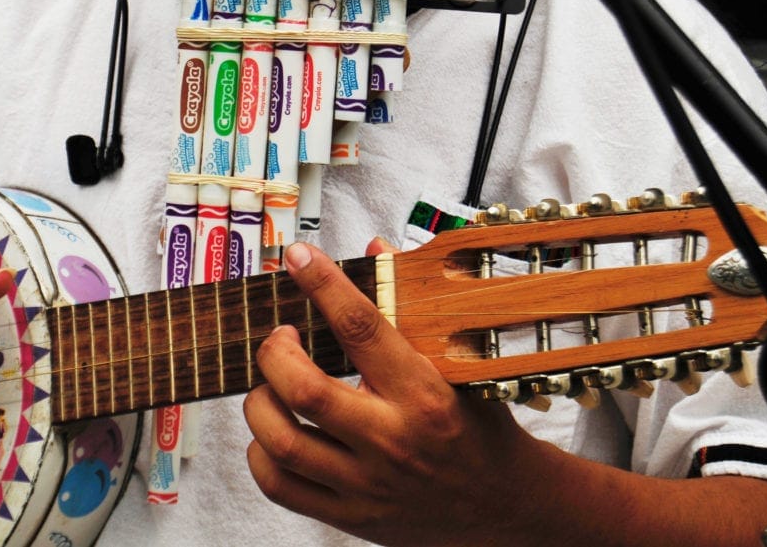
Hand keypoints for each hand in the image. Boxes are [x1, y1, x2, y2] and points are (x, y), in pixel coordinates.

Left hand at [243, 240, 544, 545]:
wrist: (507, 508)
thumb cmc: (480, 430)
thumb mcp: (463, 366)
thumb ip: (412, 309)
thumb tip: (375, 250)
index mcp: (424, 394)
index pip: (362, 327)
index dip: (323, 284)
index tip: (298, 257)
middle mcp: (393, 440)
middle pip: (306, 390)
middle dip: (274, 353)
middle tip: (279, 338)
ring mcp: (368, 484)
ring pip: (282, 440)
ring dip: (259, 402)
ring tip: (269, 384)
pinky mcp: (350, 517)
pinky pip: (280, 485)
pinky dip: (260, 454)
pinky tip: (273, 431)